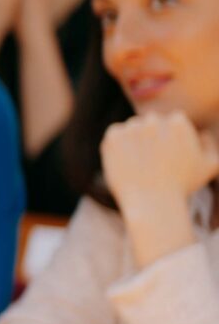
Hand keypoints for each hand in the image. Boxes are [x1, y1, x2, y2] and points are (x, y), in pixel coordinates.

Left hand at [100, 111, 218, 264]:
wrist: (152, 203)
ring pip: (132, 127)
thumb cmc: (183, 187)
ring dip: (135, 139)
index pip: (172, 120)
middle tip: (153, 160)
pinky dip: (118, 145)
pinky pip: (115, 133)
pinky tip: (127, 161)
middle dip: (153, 136)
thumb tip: (202, 134)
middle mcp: (154, 121)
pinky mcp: (113, 137)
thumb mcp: (209, 167)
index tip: (169, 155)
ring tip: (141, 163)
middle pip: (151, 121)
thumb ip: (210, 146)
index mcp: (178, 123)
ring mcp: (132, 128)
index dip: (171, 138)